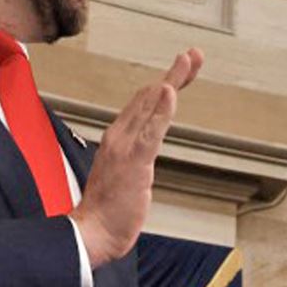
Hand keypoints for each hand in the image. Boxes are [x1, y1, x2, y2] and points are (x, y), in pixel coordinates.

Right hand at [73, 49, 203, 267]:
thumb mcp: (126, 177)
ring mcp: (126, 146)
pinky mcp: (134, 161)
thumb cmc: (108, 210)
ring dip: (172, 80)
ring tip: (188, 60)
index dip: (165, 84)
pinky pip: (151, 131)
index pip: (144, 104)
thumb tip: (145, 155)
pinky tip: (171, 91)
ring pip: (152, 105)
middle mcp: (120, 136)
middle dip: (175, 74)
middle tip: (194, 54)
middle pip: (150, 96)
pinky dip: (162, 110)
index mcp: (118, 139)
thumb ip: (136, 160)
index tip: (183, 68)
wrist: (92, 233)